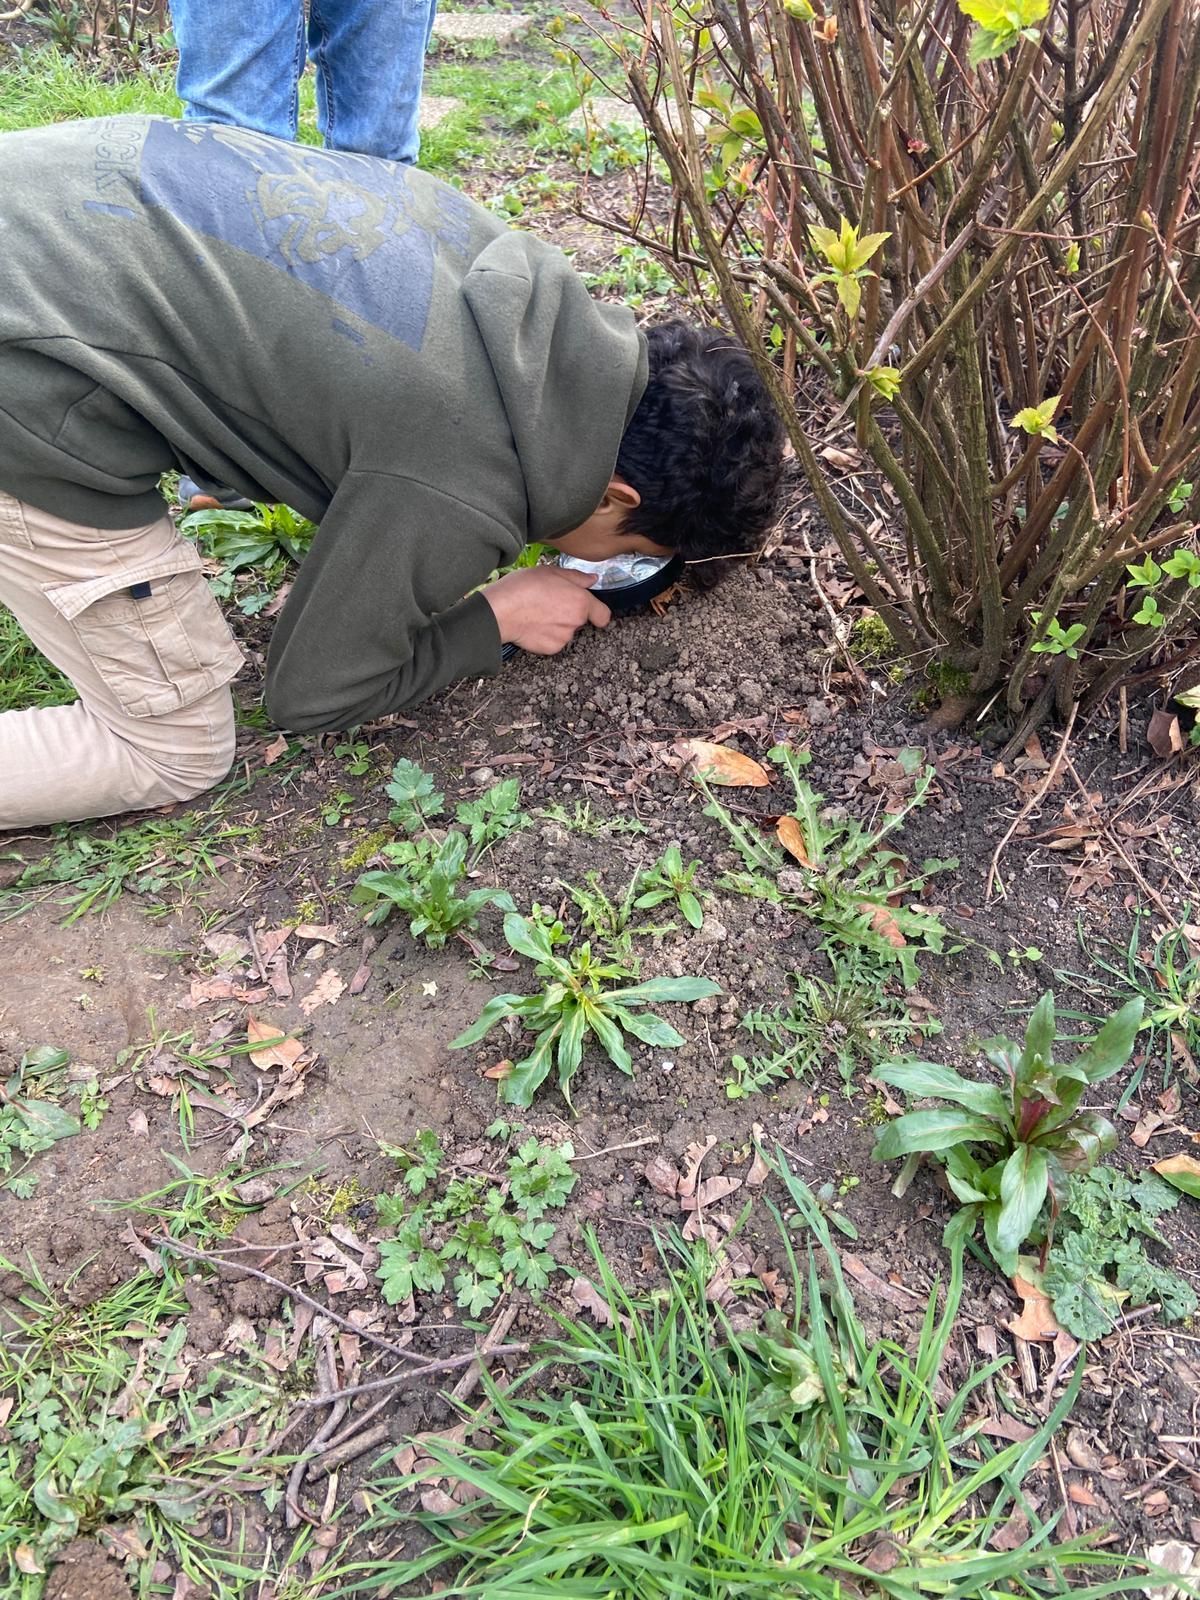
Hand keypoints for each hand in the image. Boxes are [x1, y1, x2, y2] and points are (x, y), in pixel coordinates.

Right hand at [483, 567, 610, 654]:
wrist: (500, 612)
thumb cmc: (522, 588)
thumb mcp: (551, 572)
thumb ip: (576, 577)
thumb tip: (592, 580)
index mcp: (580, 602)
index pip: (603, 614)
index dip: (597, 611)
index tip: (592, 610)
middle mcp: (575, 622)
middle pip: (580, 620)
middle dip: (569, 613)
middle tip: (549, 602)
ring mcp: (563, 637)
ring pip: (565, 631)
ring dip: (556, 624)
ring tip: (537, 612)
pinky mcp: (550, 648)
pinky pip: (553, 641)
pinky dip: (546, 635)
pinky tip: (532, 625)